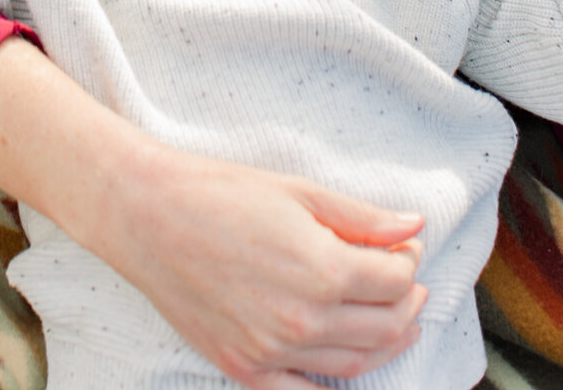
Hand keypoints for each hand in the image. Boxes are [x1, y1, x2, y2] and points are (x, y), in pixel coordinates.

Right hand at [0, 38, 424, 384]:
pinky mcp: (245, 369)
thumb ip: (363, 217)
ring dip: (385, 342)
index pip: (395, 280)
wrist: (147, 215)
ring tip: (393, 319)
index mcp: (322, 269)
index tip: (403, 247)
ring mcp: (273, 352)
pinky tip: (347, 360)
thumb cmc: (218, 193)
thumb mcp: (298, 191)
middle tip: (408, 282)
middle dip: (407, 302)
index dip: (408, 261)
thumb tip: (414, 226)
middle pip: (385, 325)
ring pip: (356, 363)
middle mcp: (303, 320)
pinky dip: (336, 383)